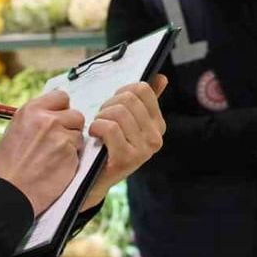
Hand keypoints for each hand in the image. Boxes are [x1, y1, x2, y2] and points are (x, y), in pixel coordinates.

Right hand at [0, 90, 84, 215]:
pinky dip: (71, 161)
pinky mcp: (69, 154)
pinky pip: (79, 153)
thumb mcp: (17, 131)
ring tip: (53, 158)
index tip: (59, 120)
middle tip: (59, 142)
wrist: (9, 191)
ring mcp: (60, 136)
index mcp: (30, 110)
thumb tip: (56, 113)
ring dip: (72, 145)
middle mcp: (46, 119)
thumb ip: (37, 120)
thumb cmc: (8, 165)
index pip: (61, 97)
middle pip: (76, 115)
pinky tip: (56, 168)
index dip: (63, 110)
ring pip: (79, 135)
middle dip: (71, 128)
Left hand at [81, 75, 168, 210]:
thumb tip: (161, 78)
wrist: (96, 179)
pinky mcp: (127, 158)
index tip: (113, 105)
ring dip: (101, 117)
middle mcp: (155, 138)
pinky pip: (109, 128)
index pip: (142, 89)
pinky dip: (96, 127)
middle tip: (102, 118)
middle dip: (108, 105)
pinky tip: (94, 135)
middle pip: (128, 99)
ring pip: (118, 112)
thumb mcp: (130, 123)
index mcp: (158, 125)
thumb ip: (146, 101)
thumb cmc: (110, 146)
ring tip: (98, 127)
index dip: (122, 92)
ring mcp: (143, 150)